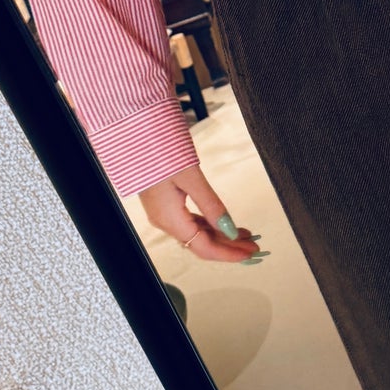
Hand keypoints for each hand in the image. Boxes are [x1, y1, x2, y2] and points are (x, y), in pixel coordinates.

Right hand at [139, 163, 266, 263]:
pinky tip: (224, 224)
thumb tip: (230, 230)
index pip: (203, 247)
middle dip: (229, 247)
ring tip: (245, 236)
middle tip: (254, 247)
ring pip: (196, 234)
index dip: (228, 253)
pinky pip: (190, 223)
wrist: (135, 135)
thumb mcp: (191, 177)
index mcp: (169, 218)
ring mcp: (163, 214)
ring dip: (221, 237)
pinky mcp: (165, 204)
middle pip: (201, 244)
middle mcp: (164, 221)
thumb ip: (212, 205)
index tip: (250, 253)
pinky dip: (210, 226)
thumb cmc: (160, 151)